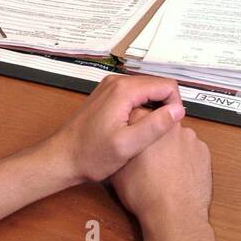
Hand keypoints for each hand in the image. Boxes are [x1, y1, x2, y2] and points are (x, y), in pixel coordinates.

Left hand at [47, 73, 184, 184]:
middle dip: (164, 107)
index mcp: (124, 90)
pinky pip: (134, 96)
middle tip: (157, 134)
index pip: (167, 86)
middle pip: (157, 86)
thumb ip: (155, 125)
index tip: (167, 128)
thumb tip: (178, 110)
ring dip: (152, 110)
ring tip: (145, 134)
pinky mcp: (107, 96)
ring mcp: (110, 88)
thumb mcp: (127, 145)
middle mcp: (117, 82)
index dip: (174, 106)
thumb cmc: (90, 155)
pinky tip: (134, 130)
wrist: (62, 158)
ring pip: (146, 92)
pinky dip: (140, 110)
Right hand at [110, 108, 212, 236]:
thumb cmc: (145, 194)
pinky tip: (177, 173)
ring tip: (164, 168)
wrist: (173, 214)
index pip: (137, 112)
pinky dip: (185, 158)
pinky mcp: (203, 150)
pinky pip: (191, 149)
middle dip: (154, 136)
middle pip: (160, 123)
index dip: (135, 126)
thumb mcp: (117, 171)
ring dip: (171, 147)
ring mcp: (189, 137)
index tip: (135, 135)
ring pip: (177, 137)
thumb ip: (120, 150)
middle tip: (148, 156)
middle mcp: (168, 125)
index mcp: (145, 124)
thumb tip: (118, 147)